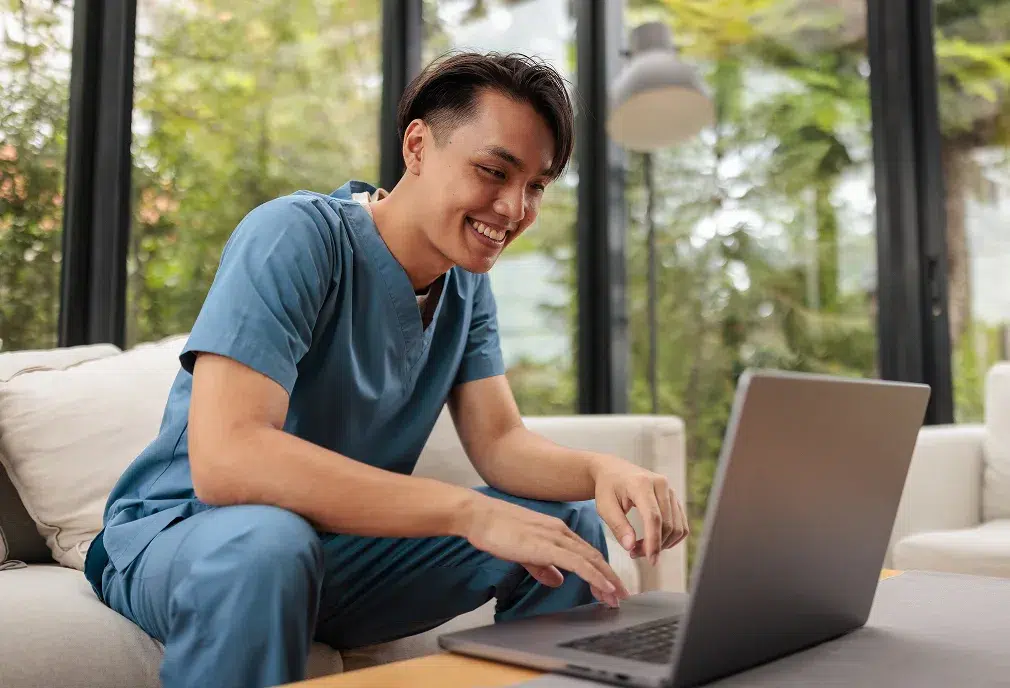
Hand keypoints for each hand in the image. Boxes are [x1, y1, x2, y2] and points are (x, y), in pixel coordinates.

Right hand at [457, 492, 629, 606]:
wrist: (480, 516)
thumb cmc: (496, 531)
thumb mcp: (523, 552)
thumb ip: (542, 566)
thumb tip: (557, 580)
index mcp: (556, 531)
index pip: (585, 553)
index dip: (600, 570)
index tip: (610, 586)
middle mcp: (561, 532)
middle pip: (594, 556)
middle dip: (610, 578)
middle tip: (620, 596)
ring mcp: (555, 537)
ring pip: (591, 560)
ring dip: (607, 580)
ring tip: (617, 597)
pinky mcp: (548, 546)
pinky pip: (578, 563)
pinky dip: (595, 576)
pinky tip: (605, 588)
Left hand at [592, 458, 688, 564]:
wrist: (613, 471)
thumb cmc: (607, 488)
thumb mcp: (605, 507)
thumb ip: (618, 526)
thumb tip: (630, 547)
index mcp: (641, 484)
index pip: (653, 517)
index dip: (653, 541)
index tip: (650, 560)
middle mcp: (661, 484)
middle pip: (667, 524)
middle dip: (654, 545)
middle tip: (634, 553)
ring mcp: (670, 490)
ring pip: (677, 527)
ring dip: (662, 544)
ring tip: (640, 548)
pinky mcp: (674, 498)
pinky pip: (681, 525)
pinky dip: (670, 538)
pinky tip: (654, 542)